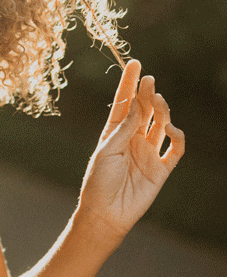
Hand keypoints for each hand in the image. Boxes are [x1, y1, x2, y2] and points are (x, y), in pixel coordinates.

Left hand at [77, 60, 184, 239]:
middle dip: (147, 94)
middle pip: (144, 110)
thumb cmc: (98, 182)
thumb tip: (138, 105)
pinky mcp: (161, 169)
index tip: (135, 63)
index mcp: (114, 133)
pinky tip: (171, 129)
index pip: (124, 102)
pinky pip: (175, 149)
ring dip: (162, 111)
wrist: (106, 213)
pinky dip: (177, 137)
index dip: (130, 83)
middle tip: (149, 80)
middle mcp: (132, 139)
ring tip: (157, 101)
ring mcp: (148, 152)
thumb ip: (124, 129)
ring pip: (161, 124)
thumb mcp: (107, 151)